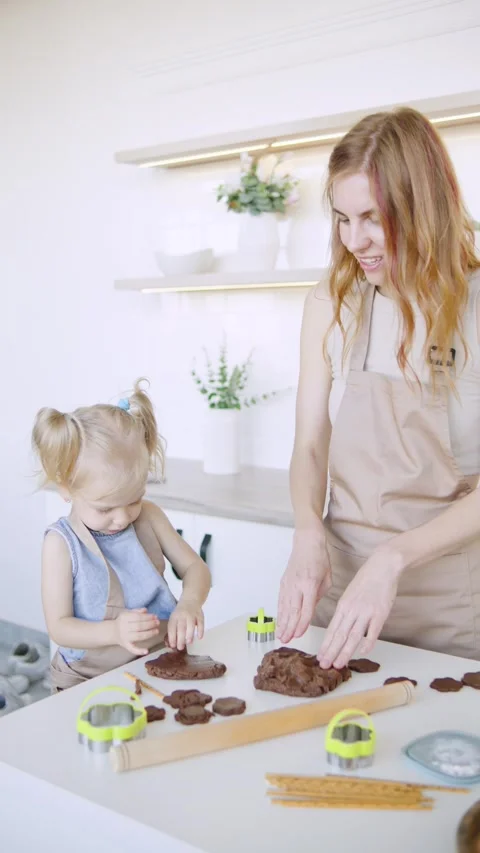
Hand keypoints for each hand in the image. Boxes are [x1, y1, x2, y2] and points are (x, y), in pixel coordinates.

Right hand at [114, 608, 159, 655]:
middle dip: (150, 624)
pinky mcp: (126, 645)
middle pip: (139, 626)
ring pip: (138, 636)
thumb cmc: (123, 621)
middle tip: (158, 622)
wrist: (112, 632)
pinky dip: (139, 651)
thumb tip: (146, 610)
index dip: (147, 617)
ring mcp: (125, 637)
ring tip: (156, 631)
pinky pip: (132, 649)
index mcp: (124, 618)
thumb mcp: (128, 613)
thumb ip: (137, 611)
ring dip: (149, 634)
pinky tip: (147, 651)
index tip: (155, 616)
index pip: (137, 617)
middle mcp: (124, 628)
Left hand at [167, 598, 203, 649]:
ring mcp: (192, 614)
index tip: (172, 646)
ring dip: (189, 634)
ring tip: (189, 643)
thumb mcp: (174, 618)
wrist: (191, 599)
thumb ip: (174, 629)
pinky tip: (200, 637)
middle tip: (180, 648)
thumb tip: (173, 644)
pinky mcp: (200, 615)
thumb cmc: (181, 613)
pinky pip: (201, 623)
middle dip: (180, 639)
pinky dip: (200, 630)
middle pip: (181, 628)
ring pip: (191, 625)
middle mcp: (182, 615)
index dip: (172, 637)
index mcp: (174, 617)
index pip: (172, 627)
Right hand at [276, 529, 331, 643]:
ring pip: (284, 607)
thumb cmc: (320, 559)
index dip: (302, 624)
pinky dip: (279, 612)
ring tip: (280, 635)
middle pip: (292, 611)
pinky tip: (279, 621)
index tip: (298, 635)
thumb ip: (319, 596)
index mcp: (309, 585)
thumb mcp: (327, 579)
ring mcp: (288, 584)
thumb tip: (311, 609)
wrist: (306, 543)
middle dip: (289, 627)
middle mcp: (297, 586)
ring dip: (282, 622)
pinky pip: (281, 601)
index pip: (306, 609)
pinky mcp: (283, 582)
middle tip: (286, 641)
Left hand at [317, 548, 401, 669]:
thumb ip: (345, 611)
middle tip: (325, 666)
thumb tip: (340, 627)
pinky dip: (367, 643)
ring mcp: (366, 612)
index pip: (331, 629)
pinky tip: (362, 652)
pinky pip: (373, 631)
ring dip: (345, 652)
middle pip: (339, 635)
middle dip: (331, 652)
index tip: (320, 656)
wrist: (382, 567)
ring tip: (339, 664)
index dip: (326, 644)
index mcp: (343, 605)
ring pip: (353, 636)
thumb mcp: (349, 594)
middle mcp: (352, 610)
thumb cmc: (366, 579)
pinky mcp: (380, 613)